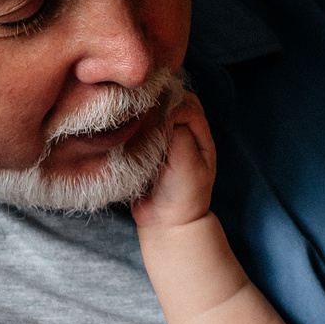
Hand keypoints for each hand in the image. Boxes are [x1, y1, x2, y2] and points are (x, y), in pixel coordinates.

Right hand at [131, 97, 217, 230]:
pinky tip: (125, 132)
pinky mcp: (144, 146)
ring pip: (152, 112)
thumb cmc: (184, 193)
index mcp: (199, 132)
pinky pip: (138, 128)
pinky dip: (132, 126)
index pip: (187, 104)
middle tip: (141, 116)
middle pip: (168, 102)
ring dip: (142, 115)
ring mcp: (163, 138)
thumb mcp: (189, 161)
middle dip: (155, 105)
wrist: (166, 222)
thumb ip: (179, 132)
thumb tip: (161, 110)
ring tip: (132, 123)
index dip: (171, 106)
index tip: (157, 121)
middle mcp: (182, 130)